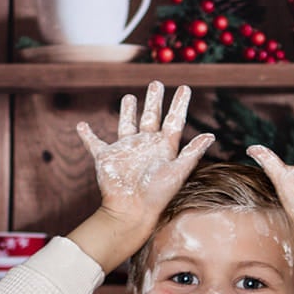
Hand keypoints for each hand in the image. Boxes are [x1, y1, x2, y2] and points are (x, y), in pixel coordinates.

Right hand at [77, 81, 215, 247]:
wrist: (130, 211)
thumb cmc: (156, 194)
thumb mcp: (178, 171)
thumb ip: (193, 153)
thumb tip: (212, 135)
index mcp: (164, 147)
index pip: (174, 120)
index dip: (180, 104)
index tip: (185, 88)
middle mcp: (146, 145)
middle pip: (151, 117)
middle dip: (154, 100)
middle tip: (156, 83)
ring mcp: (126, 150)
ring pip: (127, 124)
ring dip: (127, 111)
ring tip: (129, 97)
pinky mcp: (107, 157)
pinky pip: (94, 143)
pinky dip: (87, 135)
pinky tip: (81, 125)